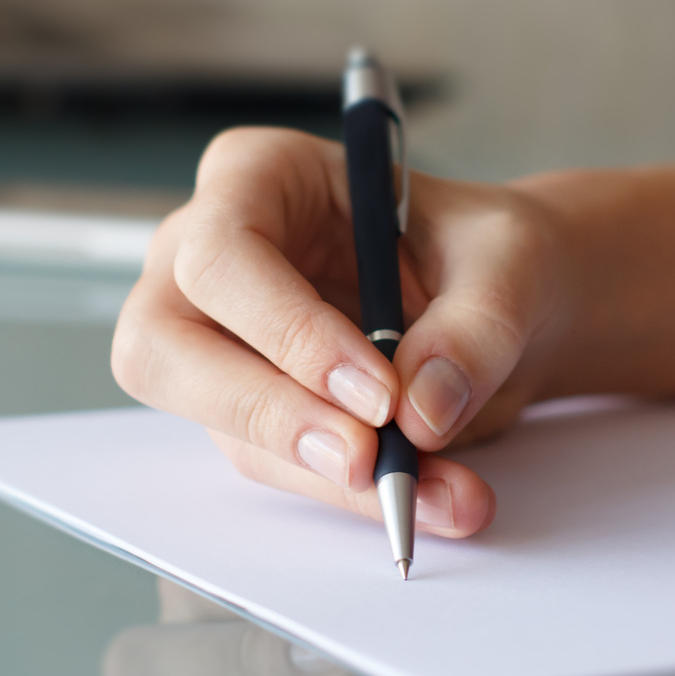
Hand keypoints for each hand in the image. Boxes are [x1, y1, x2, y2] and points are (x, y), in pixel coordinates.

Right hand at [112, 127, 571, 536]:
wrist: (506, 303)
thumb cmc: (485, 250)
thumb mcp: (510, 262)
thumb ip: (475, 326)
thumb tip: (423, 409)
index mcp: (257, 177)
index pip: (222, 255)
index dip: (287, 331)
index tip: (377, 393)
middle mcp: (207, 256)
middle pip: (164, 347)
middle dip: (266, 414)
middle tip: (365, 460)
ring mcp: (216, 340)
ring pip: (225, 426)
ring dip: (330, 475)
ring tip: (443, 493)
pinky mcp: (248, 409)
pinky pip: (277, 464)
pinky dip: (352, 494)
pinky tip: (433, 498)